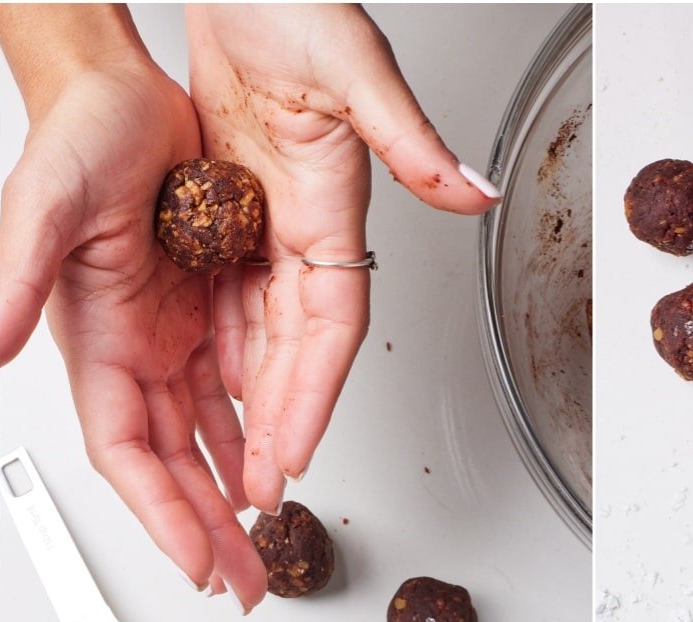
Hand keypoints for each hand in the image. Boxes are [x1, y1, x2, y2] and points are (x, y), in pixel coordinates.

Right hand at [0, 4, 266, 607]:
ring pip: (205, 445)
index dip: (162, 515)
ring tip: (262, 548)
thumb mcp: (45, 203)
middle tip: (245, 583)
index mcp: (97, 345)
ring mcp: (170, 341)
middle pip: (173, 469)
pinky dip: (248, 440)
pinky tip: (265, 471)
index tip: (198, 563)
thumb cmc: (82, 136)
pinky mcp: (203, 320)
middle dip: (207, 532)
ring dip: (230, 500)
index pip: (129, 456)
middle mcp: (135, 354)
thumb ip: (21, 277)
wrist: (126, 94)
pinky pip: (230, 399)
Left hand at [186, 2, 501, 514]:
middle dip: (284, 423)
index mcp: (333, 208)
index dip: (314, 393)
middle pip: (297, 352)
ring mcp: (268, 229)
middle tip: (268, 488)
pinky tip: (215, 395)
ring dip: (256, 406)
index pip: (329, 326)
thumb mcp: (354, 63)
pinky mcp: (234, 217)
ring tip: (242, 468)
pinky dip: (226, 357)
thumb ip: (411, 137)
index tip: (297, 449)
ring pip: (263, 341)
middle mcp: (306, 231)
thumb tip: (477, 194)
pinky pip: (231, 305)